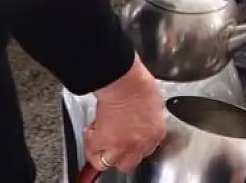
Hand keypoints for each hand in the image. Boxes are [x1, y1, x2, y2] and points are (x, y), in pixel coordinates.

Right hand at [85, 58, 165, 174]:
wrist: (124, 81)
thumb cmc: (139, 84)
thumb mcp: (154, 103)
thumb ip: (149, 118)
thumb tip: (142, 119)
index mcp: (156, 133)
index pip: (146, 151)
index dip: (135, 146)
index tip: (129, 142)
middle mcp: (140, 144)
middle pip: (129, 163)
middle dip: (121, 156)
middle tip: (113, 145)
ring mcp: (122, 145)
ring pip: (109, 163)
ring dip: (103, 154)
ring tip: (98, 144)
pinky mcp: (104, 142)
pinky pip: (93, 152)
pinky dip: (89, 144)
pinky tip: (91, 133)